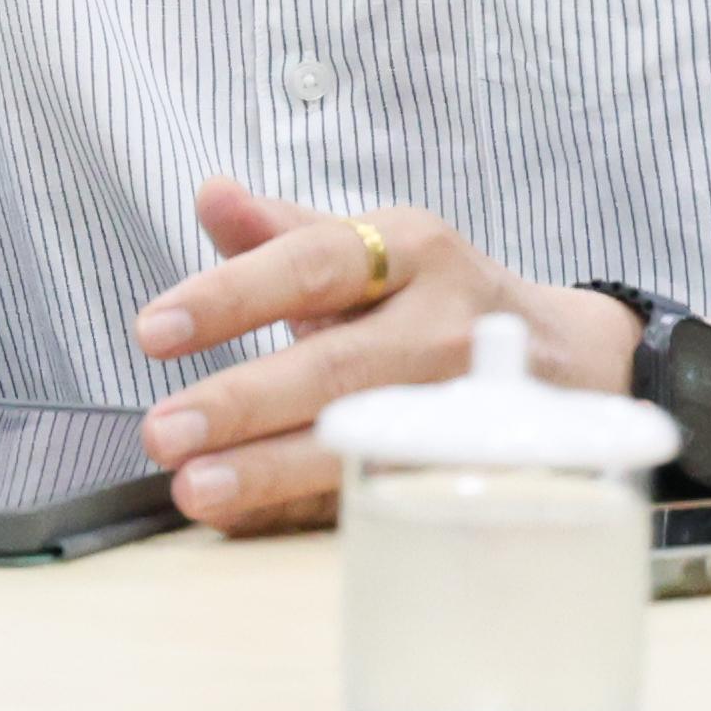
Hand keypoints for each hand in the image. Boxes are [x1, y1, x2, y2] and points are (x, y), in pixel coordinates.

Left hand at [126, 176, 622, 533]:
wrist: (558, 358)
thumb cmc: (430, 301)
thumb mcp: (370, 249)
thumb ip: (280, 232)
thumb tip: (210, 191)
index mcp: (411, 250)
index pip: (312, 264)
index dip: (231, 297)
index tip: (152, 330)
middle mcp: (442, 322)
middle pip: (337, 364)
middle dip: (244, 401)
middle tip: (162, 430)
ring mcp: (466, 401)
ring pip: (363, 437)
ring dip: (274, 469)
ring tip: (196, 488)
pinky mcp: (476, 465)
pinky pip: (389, 491)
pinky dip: (313, 509)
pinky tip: (250, 518)